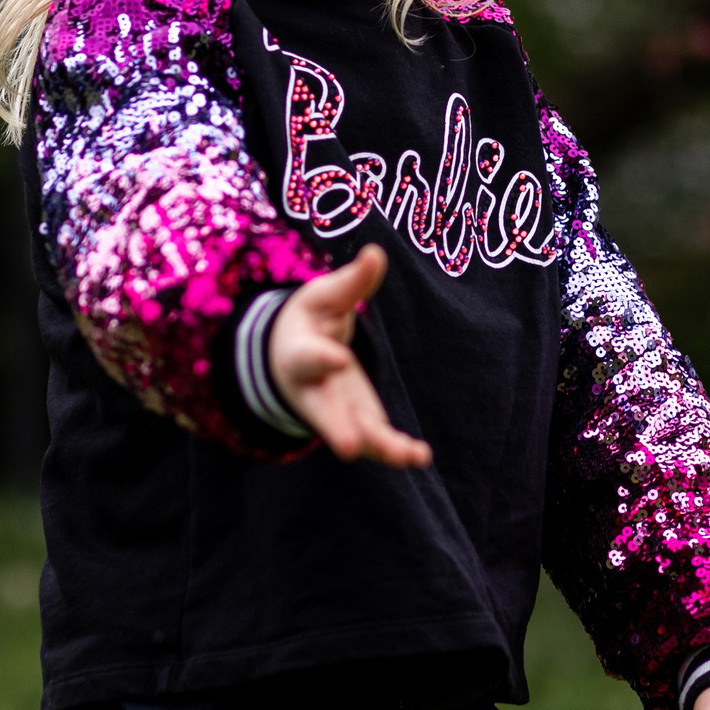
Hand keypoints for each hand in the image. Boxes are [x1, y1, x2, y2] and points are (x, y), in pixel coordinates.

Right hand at [267, 246, 430, 467]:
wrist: (290, 358)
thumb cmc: (309, 321)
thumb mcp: (324, 297)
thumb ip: (351, 282)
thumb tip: (376, 253)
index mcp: (300, 353)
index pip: (310, 356)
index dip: (324, 358)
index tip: (340, 358)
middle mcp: (314, 391)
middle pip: (324, 412)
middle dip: (337, 428)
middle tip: (348, 447)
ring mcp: (336, 412)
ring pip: (355, 435)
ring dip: (381, 447)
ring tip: (410, 455)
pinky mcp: (358, 423)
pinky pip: (375, 442)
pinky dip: (396, 451)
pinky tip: (419, 456)